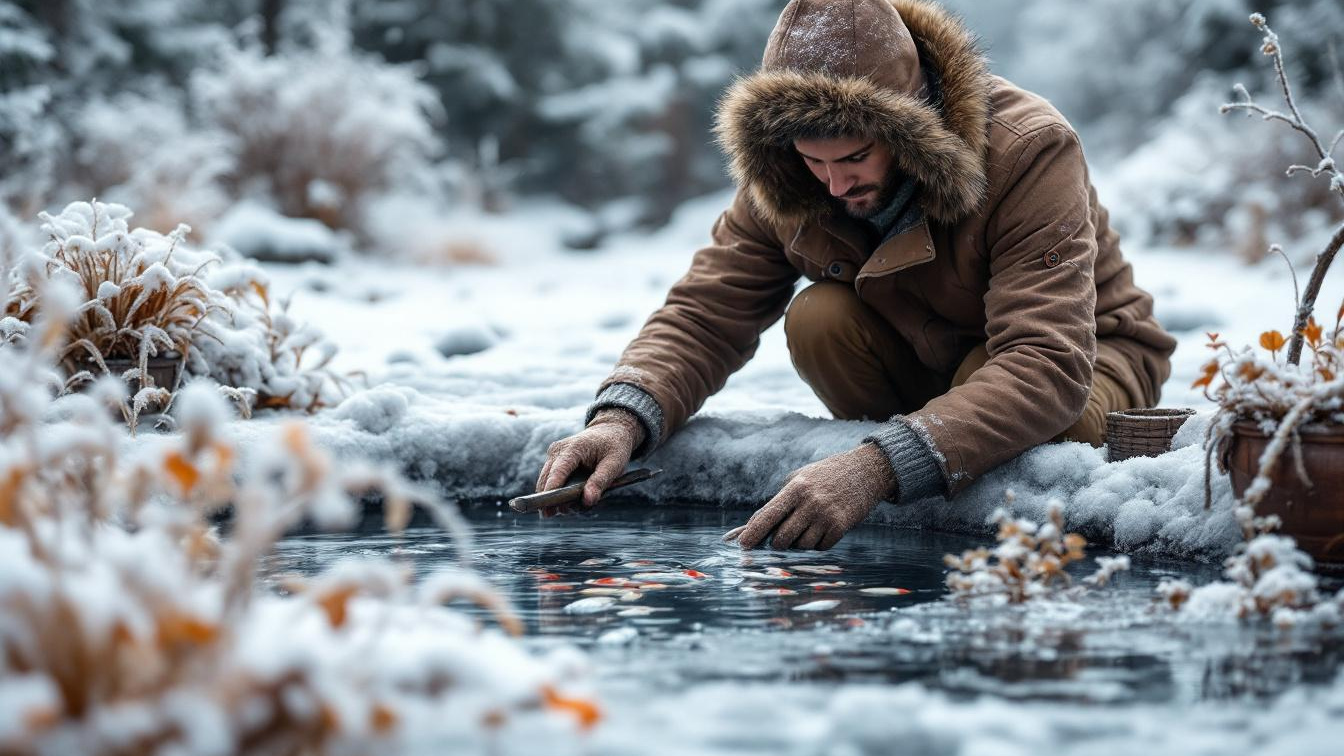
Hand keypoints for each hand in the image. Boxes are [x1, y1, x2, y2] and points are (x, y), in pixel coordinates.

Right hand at [535, 408, 645, 515]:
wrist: (610, 431)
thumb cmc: (614, 447)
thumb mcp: (615, 464)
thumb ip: (601, 481)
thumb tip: (587, 501)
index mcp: (574, 448)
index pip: (558, 471)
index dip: (551, 490)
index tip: (545, 508)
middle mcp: (558, 450)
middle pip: (547, 479)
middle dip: (552, 499)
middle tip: (565, 513)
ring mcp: (553, 455)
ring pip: (545, 482)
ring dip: (556, 497)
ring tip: (573, 506)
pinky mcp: (554, 461)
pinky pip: (551, 481)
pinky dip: (559, 491)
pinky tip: (572, 499)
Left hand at [724, 443, 895, 549]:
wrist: (866, 470)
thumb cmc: (825, 475)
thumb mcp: (799, 479)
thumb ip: (777, 503)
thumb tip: (750, 528)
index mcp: (795, 488)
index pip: (767, 516)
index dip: (752, 534)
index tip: (742, 546)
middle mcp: (810, 502)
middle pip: (782, 539)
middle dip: (778, 543)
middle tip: (780, 539)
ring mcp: (826, 515)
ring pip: (802, 545)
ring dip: (800, 542)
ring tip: (808, 526)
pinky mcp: (841, 526)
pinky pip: (820, 547)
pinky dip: (818, 543)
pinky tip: (823, 527)